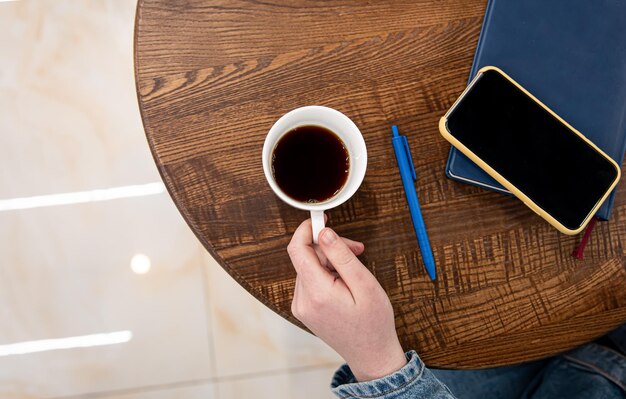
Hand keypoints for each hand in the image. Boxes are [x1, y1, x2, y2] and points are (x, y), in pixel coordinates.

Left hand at [287, 219, 406, 381]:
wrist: (372, 355)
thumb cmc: (373, 323)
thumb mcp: (364, 285)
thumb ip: (342, 257)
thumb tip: (324, 233)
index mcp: (316, 293)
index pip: (297, 250)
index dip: (307, 229)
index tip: (322, 218)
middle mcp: (302, 301)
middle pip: (306, 257)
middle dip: (329, 247)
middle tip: (356, 249)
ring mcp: (301, 307)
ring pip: (308, 267)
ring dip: (329, 260)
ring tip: (354, 268)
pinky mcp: (305, 309)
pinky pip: (310, 280)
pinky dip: (326, 274)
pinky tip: (344, 281)